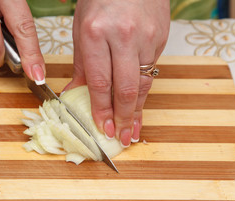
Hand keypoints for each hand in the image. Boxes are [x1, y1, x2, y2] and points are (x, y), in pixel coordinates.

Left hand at [64, 0, 169, 146]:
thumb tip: (73, 94)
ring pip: (142, 84)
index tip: (101, 128)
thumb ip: (81, 64)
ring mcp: (145, 38)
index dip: (100, 109)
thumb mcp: (81, 28)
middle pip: (125, 88)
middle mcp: (122, 37)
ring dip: (137, 111)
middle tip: (121, 137)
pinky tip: (138, 106)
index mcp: (95, 33)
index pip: (98, 82)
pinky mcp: (160, 39)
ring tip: (132, 130)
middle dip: (122, 118)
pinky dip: (144, 92)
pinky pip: (151, 71)